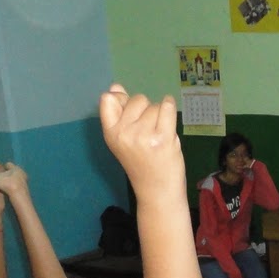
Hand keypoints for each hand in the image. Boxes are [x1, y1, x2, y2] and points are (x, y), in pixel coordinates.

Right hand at [97, 85, 182, 199]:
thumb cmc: (141, 163)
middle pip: (137, 99)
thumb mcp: (123, 139)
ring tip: (158, 136)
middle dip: (145, 109)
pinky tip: (169, 122)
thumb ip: (119, 113)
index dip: (122, 100)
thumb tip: (115, 87)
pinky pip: (167, 107)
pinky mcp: (163, 138)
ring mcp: (143, 136)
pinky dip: (170, 107)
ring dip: (159, 116)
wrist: (157, 190)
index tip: (130, 113)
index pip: (108, 100)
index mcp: (110, 133)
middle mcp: (124, 133)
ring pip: (154, 105)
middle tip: (148, 131)